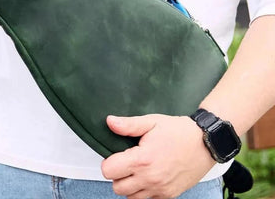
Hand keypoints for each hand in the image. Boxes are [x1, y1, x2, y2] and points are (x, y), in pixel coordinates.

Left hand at [101, 114, 215, 198]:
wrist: (205, 143)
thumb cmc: (178, 131)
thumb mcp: (152, 122)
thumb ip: (128, 125)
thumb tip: (110, 122)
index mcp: (142, 160)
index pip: (109, 171)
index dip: (108, 162)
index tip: (116, 155)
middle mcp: (150, 178)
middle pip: (117, 187)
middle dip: (117, 174)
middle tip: (126, 161)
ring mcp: (160, 190)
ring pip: (130, 197)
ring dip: (129, 185)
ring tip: (137, 169)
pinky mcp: (169, 195)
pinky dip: (143, 191)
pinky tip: (148, 176)